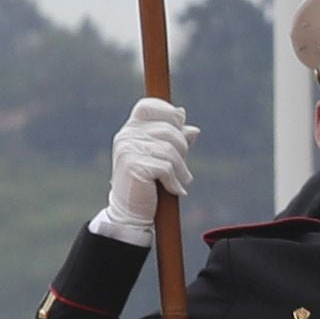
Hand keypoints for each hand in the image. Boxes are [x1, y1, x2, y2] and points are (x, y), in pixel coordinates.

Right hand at [92, 96, 197, 243]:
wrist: (132, 211)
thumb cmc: (150, 182)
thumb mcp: (164, 158)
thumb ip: (176, 141)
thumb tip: (192, 128)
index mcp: (132, 129)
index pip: (148, 106)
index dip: (167, 112)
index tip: (179, 126)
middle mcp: (127, 136)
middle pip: (168, 129)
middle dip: (182, 148)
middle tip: (181, 168)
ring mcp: (128, 149)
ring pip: (170, 150)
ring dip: (181, 169)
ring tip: (180, 181)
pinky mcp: (133, 165)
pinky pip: (166, 167)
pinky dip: (175, 181)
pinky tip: (174, 190)